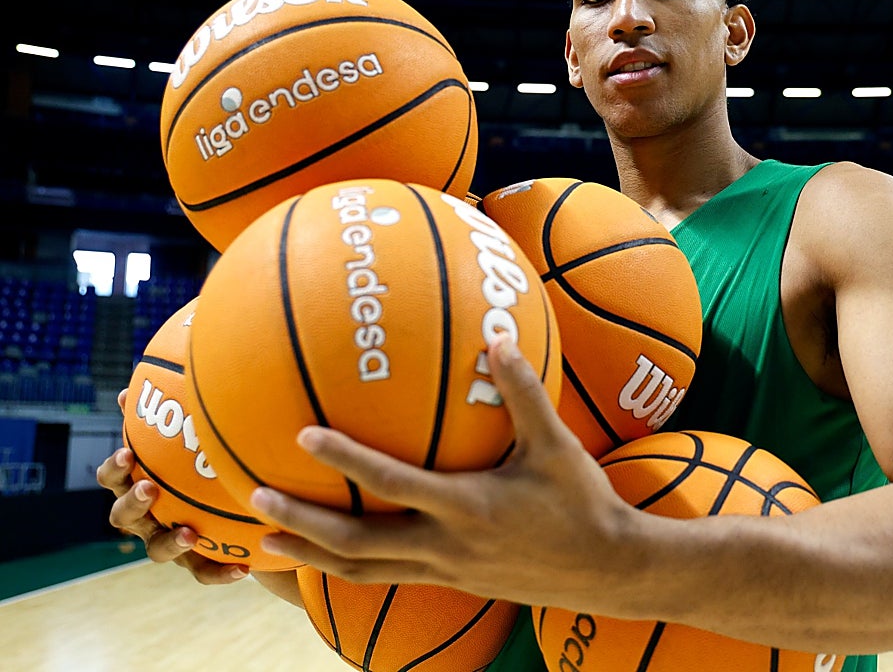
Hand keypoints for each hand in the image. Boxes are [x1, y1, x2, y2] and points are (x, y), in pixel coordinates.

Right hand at [98, 388, 248, 584]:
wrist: (241, 510)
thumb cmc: (206, 463)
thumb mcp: (195, 436)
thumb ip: (174, 411)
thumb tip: (149, 381)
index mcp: (140, 483)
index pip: (114, 477)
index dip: (115, 468)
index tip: (126, 452)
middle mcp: (148, 517)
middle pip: (123, 516)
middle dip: (133, 503)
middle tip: (149, 488)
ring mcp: (170, 542)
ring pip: (157, 550)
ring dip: (169, 542)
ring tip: (189, 533)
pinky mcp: (199, 563)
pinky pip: (204, 573)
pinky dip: (218, 572)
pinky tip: (242, 569)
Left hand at [249, 334, 635, 609]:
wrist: (606, 572)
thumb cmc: (583, 504)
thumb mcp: (557, 447)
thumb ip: (525, 392)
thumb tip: (498, 338)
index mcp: (467, 508)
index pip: (391, 485)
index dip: (346, 461)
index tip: (303, 438)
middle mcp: (446, 547)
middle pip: (356, 545)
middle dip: (302, 525)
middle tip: (254, 503)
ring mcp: (445, 573)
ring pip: (362, 572)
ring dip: (311, 557)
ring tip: (266, 544)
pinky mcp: (451, 585)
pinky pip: (387, 579)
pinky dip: (347, 569)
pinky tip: (328, 557)